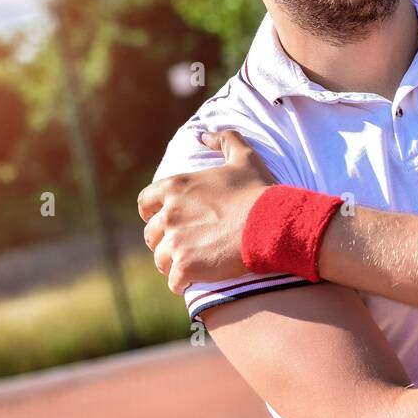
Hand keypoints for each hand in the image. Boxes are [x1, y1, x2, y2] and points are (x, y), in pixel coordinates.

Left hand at [137, 130, 276, 292]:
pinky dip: (184, 283)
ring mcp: (176, 242)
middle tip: (184, 246)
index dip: (153, 213)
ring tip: (191, 265)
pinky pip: (174, 281)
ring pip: (161, 259)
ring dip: (173, 264)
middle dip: (164, 241)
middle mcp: (170, 214)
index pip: (144, 202)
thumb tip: (202, 134)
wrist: (273, 223)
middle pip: (151, 234)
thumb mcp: (244, 157)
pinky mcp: (186, 267)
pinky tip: (197, 280)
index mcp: (176, 187)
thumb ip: (222, 140)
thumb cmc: (259, 191)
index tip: (166, 220)